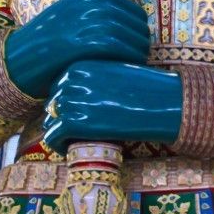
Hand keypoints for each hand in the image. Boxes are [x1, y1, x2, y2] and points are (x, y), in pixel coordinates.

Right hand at [4, 0, 150, 98]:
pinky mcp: (83, 41)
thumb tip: (128, 23)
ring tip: (138, 63)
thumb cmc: (48, 39)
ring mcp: (88, 21)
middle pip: (134, 23)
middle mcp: (93, 4)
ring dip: (138, 51)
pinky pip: (116, 47)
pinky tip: (128, 68)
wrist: (18, 57)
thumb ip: (97, 13)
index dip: (141, 29)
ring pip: (129, 35)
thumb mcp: (73, 14)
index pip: (134, 10)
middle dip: (142, 41)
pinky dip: (127, 57)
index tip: (141, 42)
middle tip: (143, 56)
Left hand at [42, 60, 181, 150]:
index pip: (58, 85)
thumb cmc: (146, 88)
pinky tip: (71, 149)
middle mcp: (72, 80)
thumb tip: (74, 96)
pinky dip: (59, 146)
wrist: (163, 102)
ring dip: (60, 131)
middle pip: (53, 103)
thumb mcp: (115, 71)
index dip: (67, 101)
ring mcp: (72, 100)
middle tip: (78, 129)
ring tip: (74, 140)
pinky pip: (53, 138)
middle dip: (62, 117)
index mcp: (81, 64)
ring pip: (50, 121)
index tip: (79, 112)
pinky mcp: (75, 122)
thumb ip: (92, 78)